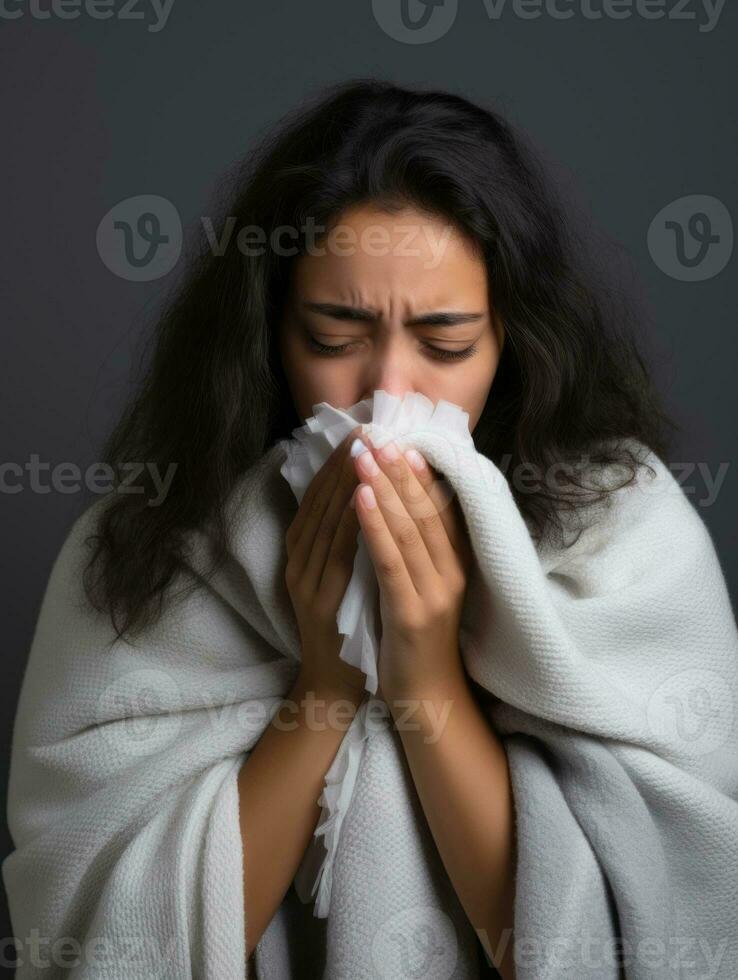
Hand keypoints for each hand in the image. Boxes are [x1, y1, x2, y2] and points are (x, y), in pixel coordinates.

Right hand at [284, 425, 370, 701]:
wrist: (335, 684)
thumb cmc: (346, 626)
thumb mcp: (338, 575)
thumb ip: (342, 538)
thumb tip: (362, 491)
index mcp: (300, 553)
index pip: (317, 498)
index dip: (336, 464)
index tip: (358, 433)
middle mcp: (298, 563)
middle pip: (320, 504)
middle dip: (343, 465)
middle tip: (364, 430)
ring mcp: (307, 582)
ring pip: (326, 523)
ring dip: (346, 484)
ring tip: (366, 451)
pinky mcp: (322, 602)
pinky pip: (338, 555)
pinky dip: (350, 524)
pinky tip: (364, 498)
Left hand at [349, 439, 473, 702]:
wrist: (427, 697)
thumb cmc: (419, 638)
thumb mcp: (428, 587)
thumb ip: (423, 550)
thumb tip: (408, 506)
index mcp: (457, 565)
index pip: (441, 509)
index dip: (420, 474)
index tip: (401, 440)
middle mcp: (452, 573)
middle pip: (425, 511)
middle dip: (398, 471)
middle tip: (377, 436)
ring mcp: (435, 593)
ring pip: (409, 529)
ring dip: (384, 488)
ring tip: (363, 456)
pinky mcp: (413, 612)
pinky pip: (391, 560)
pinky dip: (376, 526)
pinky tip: (360, 499)